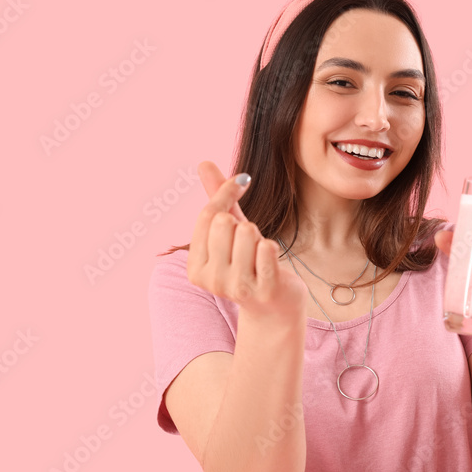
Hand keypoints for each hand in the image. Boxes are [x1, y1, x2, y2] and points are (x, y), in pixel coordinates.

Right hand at [187, 161, 306, 316]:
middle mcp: (211, 280)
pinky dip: (271, 249)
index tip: (243, 180)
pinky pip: (267, 248)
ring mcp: (237, 287)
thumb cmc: (251, 264)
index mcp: (195, 267)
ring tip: (260, 258)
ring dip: (259, 239)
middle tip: (250, 246)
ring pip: (247, 232)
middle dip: (244, 225)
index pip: (208, 214)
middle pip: (225, 222)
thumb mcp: (230, 232)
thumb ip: (217, 198)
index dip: (227, 192)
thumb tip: (204, 163)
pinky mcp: (264, 290)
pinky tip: (271, 265)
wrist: (275, 308)